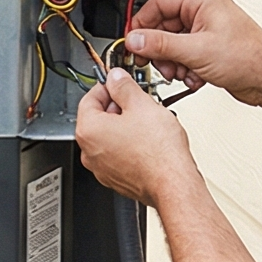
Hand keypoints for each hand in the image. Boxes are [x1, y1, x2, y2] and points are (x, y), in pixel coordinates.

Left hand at [74, 69, 196, 205]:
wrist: (173, 183)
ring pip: (108, 137)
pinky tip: (147, 141)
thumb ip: (124, 87)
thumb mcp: (142, 105)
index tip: (118, 83)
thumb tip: (116, 78)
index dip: (107, 86)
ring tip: (146, 122)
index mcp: (89, 130)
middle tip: (137, 102)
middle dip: (117, 107)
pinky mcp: (115, 179)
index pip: (88, 98)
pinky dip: (128, 145)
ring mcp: (101, 168)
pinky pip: (117, 155)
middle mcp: (89, 151)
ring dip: (124, 126)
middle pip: (97, 118)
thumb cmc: (158, 152)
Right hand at [124, 0, 261, 102]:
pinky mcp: (207, 47)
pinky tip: (194, 77)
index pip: (157, 4)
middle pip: (162, 26)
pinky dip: (184, 68)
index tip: (132, 43)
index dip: (141, 25)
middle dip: (159, 50)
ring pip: (171, 44)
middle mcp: (203, 11)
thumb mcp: (196, 51)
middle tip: (156, 63)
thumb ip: (160, 44)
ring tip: (180, 73)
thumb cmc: (249, 58)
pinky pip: (183, 54)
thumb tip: (135, 39)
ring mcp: (205, 30)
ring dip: (172, 62)